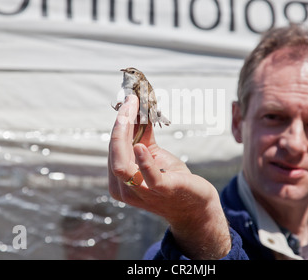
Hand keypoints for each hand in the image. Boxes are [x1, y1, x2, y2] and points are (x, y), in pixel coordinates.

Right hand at [108, 95, 230, 258]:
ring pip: (121, 165)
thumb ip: (142, 137)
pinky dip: (144, 161)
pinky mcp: (162, 192)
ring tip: (134, 111)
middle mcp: (124, 189)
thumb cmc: (172, 178)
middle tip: (132, 100)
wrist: (194, 206)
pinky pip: (148, 178)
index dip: (119, 123)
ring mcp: (141, 193)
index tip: (128, 101)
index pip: (113, 147)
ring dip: (125, 135)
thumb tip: (138, 109)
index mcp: (119, 179)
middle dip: (121, 124)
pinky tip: (141, 147)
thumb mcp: (154, 154)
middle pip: (114, 153)